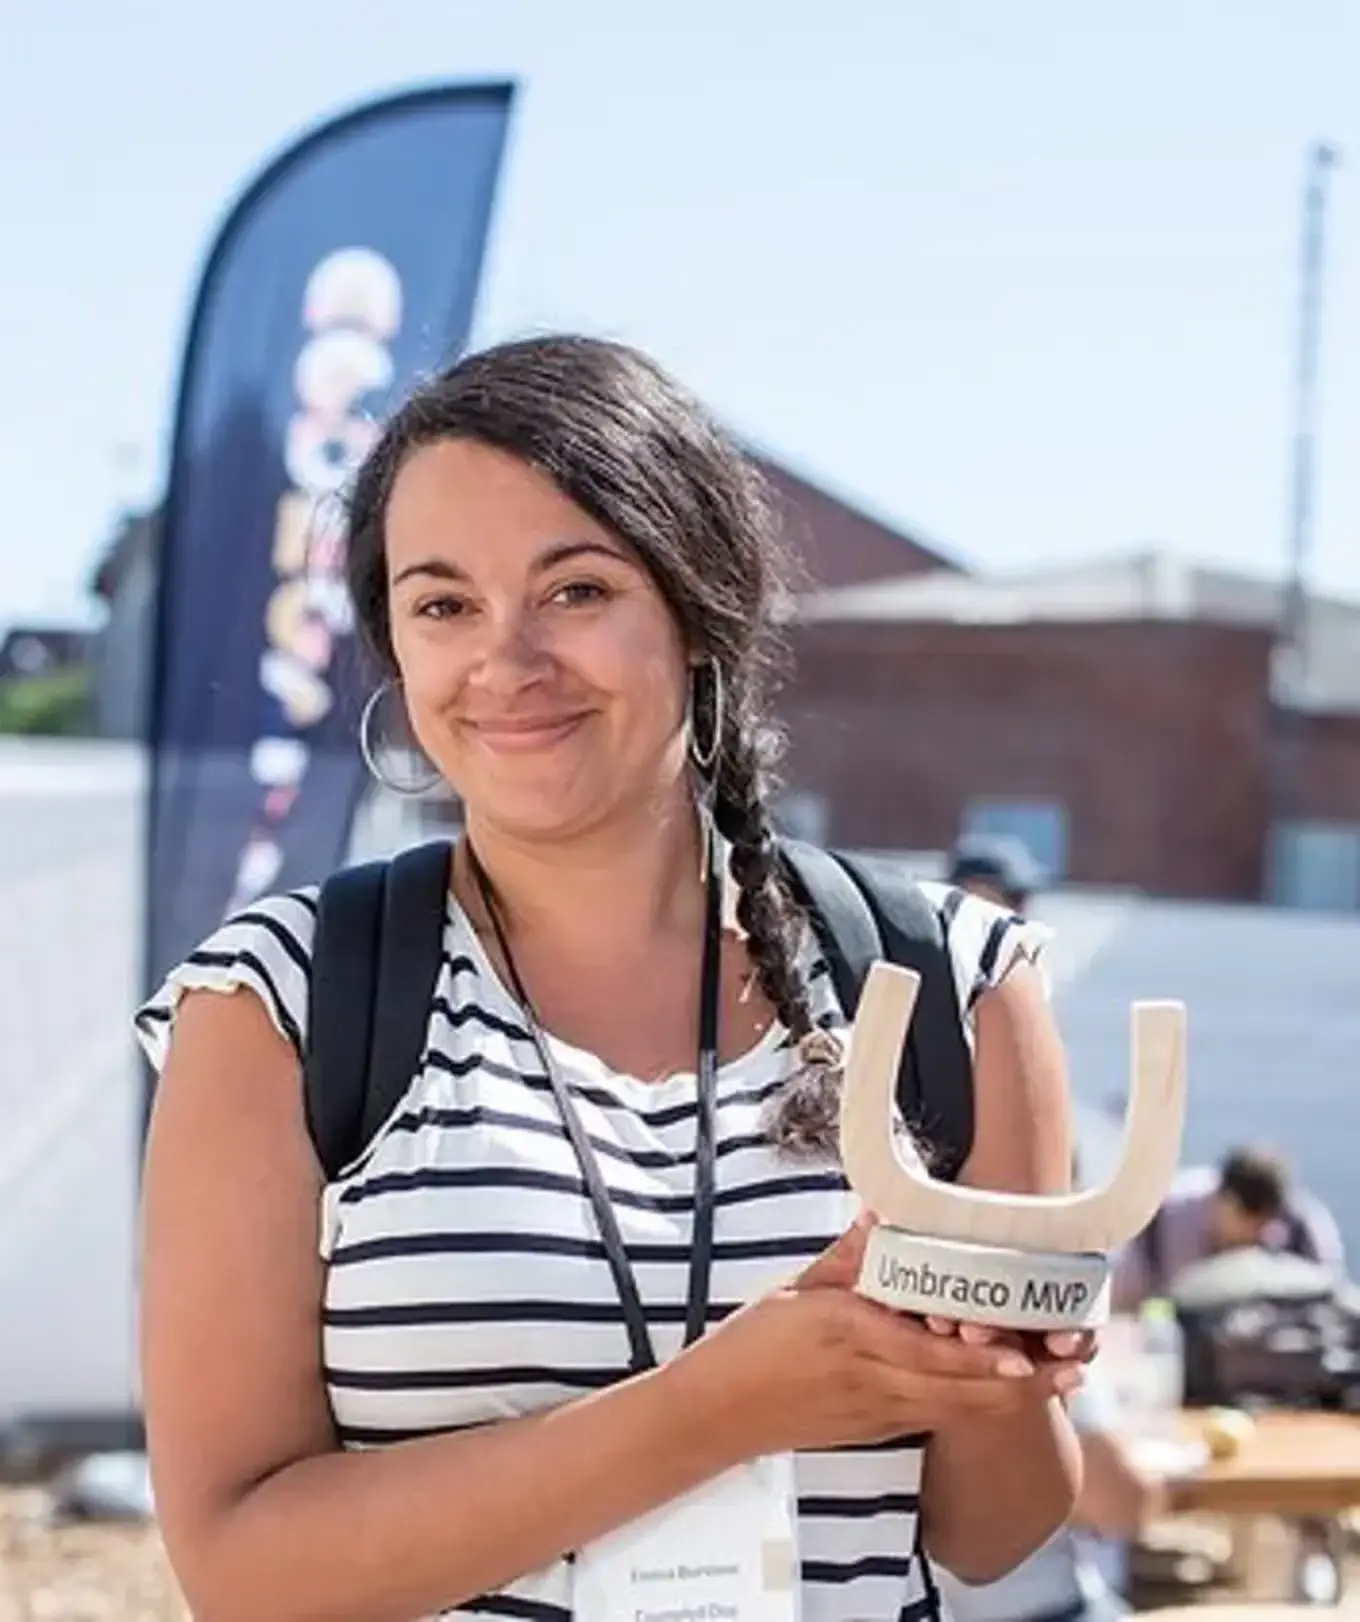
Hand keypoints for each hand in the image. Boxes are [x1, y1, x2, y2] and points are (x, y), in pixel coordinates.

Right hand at [691, 1216, 1075, 1455]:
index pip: (928, 1352)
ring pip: (961, 1410)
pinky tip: (1012, 1391)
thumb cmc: (752, 1345)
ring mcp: (878, 1412)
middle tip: (1076, 1362)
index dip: (982, 1357)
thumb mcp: (796, 1287)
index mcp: (849, 1334)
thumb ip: (848, 1255)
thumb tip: (884, 1209)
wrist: (717, 1412)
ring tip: (1064, 1377)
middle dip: (1025, 1380)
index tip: (1025, 1350)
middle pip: (963, 1390)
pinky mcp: (877, 1429)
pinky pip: (939, 1418)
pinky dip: (980, 1405)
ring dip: (1015, 1397)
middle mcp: (872, 1380)